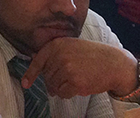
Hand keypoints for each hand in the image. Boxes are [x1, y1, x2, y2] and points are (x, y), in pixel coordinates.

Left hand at [23, 38, 138, 99]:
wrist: (113, 63)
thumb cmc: (92, 55)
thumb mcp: (70, 45)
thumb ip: (54, 52)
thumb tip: (35, 60)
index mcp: (56, 45)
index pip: (38, 61)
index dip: (30, 74)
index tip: (25, 84)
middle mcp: (59, 56)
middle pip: (46, 76)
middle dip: (53, 81)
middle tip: (67, 79)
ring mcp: (67, 69)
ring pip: (53, 86)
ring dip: (61, 88)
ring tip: (74, 82)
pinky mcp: (75, 82)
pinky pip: (63, 93)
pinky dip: (67, 94)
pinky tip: (77, 88)